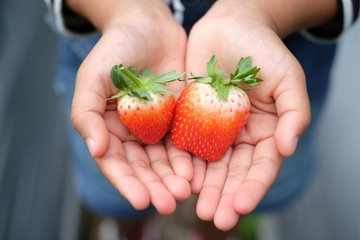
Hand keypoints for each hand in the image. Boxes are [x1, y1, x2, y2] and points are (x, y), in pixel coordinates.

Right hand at [69, 0, 191, 213]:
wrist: (148, 26)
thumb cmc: (116, 49)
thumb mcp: (93, 76)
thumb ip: (86, 112)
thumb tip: (96, 150)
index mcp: (107, 129)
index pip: (115, 163)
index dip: (126, 183)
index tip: (140, 200)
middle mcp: (132, 133)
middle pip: (143, 168)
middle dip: (155, 186)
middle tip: (170, 202)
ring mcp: (156, 127)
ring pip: (164, 161)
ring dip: (174, 178)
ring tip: (186, 191)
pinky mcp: (179, 118)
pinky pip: (184, 143)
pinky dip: (189, 159)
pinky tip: (197, 172)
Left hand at [186, 0, 312, 229]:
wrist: (229, 26)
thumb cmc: (262, 49)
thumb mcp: (287, 78)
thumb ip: (294, 112)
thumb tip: (289, 147)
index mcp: (266, 131)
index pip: (261, 166)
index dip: (253, 187)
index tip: (240, 206)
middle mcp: (240, 136)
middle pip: (233, 172)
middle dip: (224, 195)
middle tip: (214, 217)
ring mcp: (214, 129)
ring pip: (209, 165)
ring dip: (203, 187)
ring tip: (195, 207)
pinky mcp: (191, 119)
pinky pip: (187, 144)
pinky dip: (184, 163)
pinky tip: (179, 179)